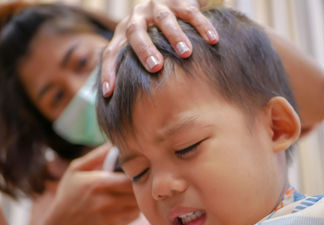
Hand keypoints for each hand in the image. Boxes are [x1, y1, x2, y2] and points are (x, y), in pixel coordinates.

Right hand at [43, 143, 138, 224]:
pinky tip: (124, 204)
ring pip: (138, 205)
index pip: (129, 179)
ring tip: (129, 192)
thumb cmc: (70, 192)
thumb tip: (113, 142)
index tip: (136, 171)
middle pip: (136, 192)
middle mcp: (105, 202)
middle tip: (137, 180)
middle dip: (139, 186)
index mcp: (97, 184)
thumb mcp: (76, 170)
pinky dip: (133, 210)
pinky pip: (134, 216)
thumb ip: (97, 155)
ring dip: (137, 198)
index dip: (136, 175)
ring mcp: (110, 217)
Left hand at [101, 0, 218, 96]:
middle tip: (156, 67)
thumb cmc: (152, 37)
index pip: (111, 52)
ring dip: (174, 36)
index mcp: (124, 32)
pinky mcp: (179, 0)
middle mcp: (137, 17)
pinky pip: (191, 11)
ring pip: (164, 18)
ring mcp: (158, 6)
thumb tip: (124, 112)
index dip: (108, 71)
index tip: (109, 93)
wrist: (167, 1)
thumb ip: (132, 69)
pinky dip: (202, 25)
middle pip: (135, 32)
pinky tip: (213, 40)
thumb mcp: (139, 49)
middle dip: (144, 49)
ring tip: (186, 53)